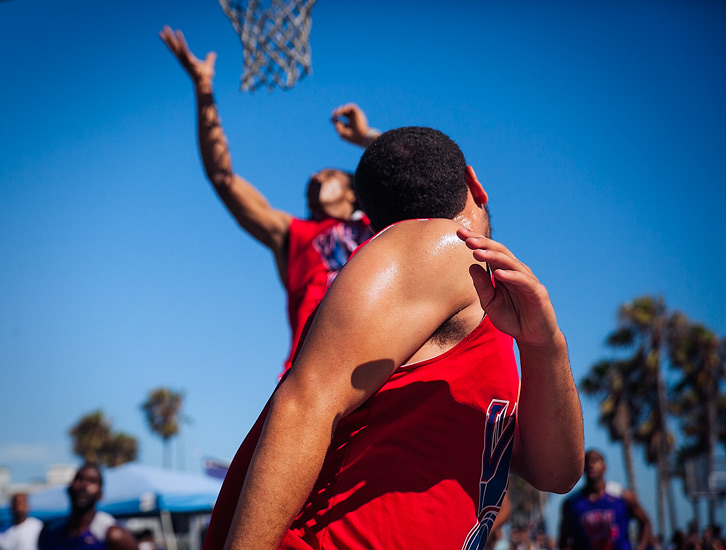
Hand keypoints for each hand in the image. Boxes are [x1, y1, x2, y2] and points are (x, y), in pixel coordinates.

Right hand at [160, 26, 215, 85]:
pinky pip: (183, 48)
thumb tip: (213, 54)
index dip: (172, 41)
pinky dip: (181, 41)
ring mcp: (184, 59)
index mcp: (186, 58)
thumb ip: (210, 58)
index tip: (167, 35)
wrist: (205, 83)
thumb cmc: (205, 75)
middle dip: (168, 37)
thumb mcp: (208, 64)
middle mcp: (183, 58)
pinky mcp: (187, 60)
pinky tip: (178, 32)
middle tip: (164, 27)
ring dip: (170, 37)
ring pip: (175, 46)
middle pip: (173, 46)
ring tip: (166, 27)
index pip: (177, 48)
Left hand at [331, 103, 376, 146]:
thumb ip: (337, 125)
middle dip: (337, 111)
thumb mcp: (341, 131)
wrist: (359, 137)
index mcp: (350, 123)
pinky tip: (342, 111)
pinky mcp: (358, 112)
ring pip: (347, 108)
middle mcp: (353, 118)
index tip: (332, 118)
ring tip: (337, 113)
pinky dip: (346, 107)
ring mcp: (356, 115)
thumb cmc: (351, 136)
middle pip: (344, 111)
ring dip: (341, 109)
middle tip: (334, 115)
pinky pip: (351, 106)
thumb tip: (333, 118)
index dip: (336, 116)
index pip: (342, 117)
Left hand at [456, 228, 560, 347]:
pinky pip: (523, 281)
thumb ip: (482, 286)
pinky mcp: (537, 292)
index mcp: (503, 271)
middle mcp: (516, 271)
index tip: (459, 233)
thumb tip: (471, 266)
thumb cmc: (512, 318)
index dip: (476, 241)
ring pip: (510, 262)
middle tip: (466, 238)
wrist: (533, 337)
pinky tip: (498, 273)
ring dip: (493, 256)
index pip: (489, 251)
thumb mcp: (490, 303)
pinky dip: (511, 276)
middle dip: (482, 243)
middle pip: (499, 251)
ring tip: (477, 252)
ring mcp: (527, 280)